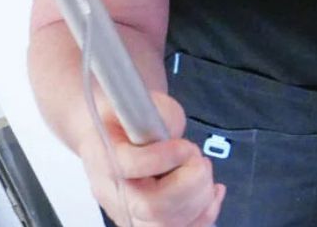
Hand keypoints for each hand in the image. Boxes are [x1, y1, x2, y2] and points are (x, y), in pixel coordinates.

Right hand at [79, 87, 225, 226]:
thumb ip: (157, 115)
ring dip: (201, 197)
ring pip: (168, 225)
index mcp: (103, 155)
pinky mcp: (147, 223)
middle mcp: (113, 191)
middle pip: (152, 207)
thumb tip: (168, 131)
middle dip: (191, 181)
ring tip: (201, 170)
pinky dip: (205, 215)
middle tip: (197, 158)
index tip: (183, 145)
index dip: (162, 158)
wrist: (116, 135)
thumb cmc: (130, 119)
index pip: (128, 167)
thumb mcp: (144, 102)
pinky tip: (212, 193)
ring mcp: (129, 213)